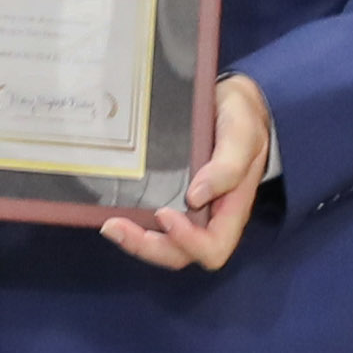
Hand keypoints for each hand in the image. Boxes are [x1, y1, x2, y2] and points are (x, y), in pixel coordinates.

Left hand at [102, 74, 275, 272]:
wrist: (228, 98)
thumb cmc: (242, 116)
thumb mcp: (242, 133)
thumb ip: (228, 165)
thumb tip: (197, 198)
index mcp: (232, 207)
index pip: (214, 247)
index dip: (188, 241)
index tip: (164, 213)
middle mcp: (209, 216)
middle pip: (180, 254)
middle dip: (147, 247)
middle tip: (115, 226)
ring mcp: (188, 209)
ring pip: (162, 245)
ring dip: (134, 241)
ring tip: (109, 224)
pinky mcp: (169, 196)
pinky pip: (151, 223)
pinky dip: (132, 222)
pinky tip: (111, 209)